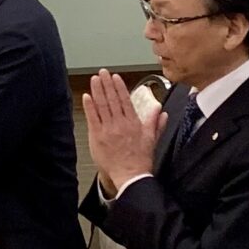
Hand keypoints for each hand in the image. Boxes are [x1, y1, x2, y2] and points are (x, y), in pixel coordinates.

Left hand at [83, 70, 159, 194]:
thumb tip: (161, 111)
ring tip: (94, 80)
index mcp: (133, 122)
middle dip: (106, 84)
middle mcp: (121, 123)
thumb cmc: (140, 160)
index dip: (119, 87)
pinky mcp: (98, 137)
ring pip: (102, 106)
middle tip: (102, 73)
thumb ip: (155, 122)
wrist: (131, 175)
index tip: (115, 77)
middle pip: (112, 99)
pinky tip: (87, 97)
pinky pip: (93, 118)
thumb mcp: (152, 139)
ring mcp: (108, 129)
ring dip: (97, 91)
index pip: (125, 100)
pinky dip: (89, 107)